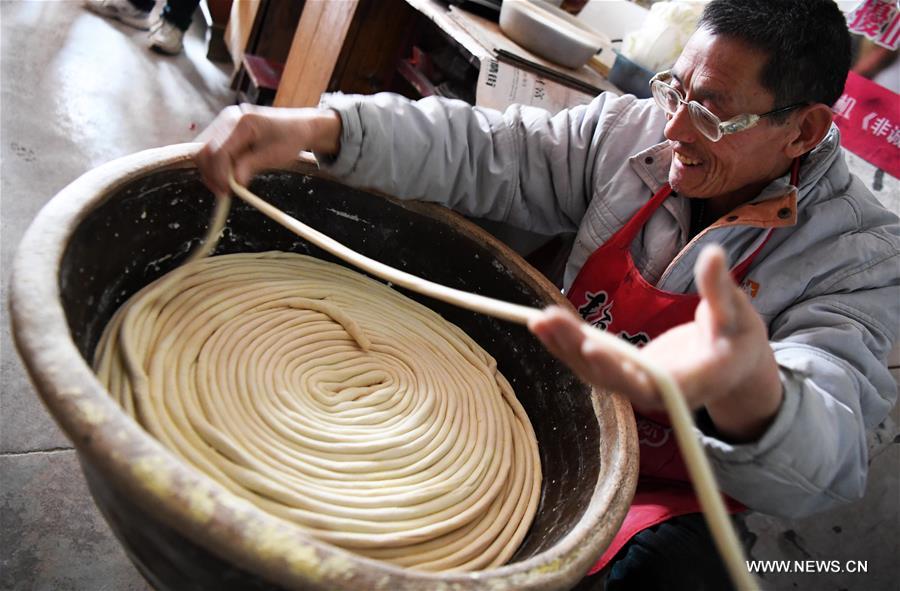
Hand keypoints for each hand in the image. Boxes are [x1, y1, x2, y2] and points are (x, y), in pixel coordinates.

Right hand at [193, 105, 341, 196]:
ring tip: (225, 186)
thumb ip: (252, 166)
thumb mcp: (274, 156)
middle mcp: (229, 118)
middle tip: (223, 192)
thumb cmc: (290, 139)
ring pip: (204, 150)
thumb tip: (234, 182)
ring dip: (211, 170)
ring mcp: (224, 122)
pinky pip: (211, 149)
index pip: (220, 150)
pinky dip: (215, 165)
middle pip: (205, 149)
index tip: (226, 191)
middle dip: (211, 173)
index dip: (220, 174)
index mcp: (243, 123)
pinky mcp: (224, 129)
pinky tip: (227, 176)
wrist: (298, 126)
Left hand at [528, 245, 782, 441]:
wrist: (734, 364)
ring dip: (564, 348)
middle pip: (611, 378)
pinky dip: (568, 346)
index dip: (618, 370)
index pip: (649, 383)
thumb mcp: (738, 313)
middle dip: (577, 350)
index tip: (592, 348)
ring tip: (538, 320)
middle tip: (548, 321)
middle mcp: (658, 393)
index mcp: (692, 383)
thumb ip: (722, 289)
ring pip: (595, 373)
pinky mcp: (625, 374)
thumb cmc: (740, 339)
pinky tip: (545, 325)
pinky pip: (592, 365)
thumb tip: (714, 253)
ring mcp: (638, 386)